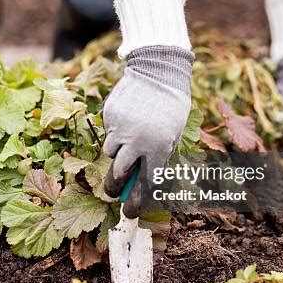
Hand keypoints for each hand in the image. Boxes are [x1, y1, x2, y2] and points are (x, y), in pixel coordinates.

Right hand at [103, 46, 192, 216]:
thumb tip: (145, 182)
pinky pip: (108, 132)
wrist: (158, 71)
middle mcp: (137, 141)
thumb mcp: (174, 133)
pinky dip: (115, 131)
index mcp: (158, 148)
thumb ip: (160, 156)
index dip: (136, 201)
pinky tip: (127, 118)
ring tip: (128, 140)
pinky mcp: (109, 115)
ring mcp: (120, 128)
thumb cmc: (172, 105)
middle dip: (115, 188)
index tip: (130, 212)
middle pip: (118, 175)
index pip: (145, 183)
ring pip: (109, 153)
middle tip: (114, 192)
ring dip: (116, 153)